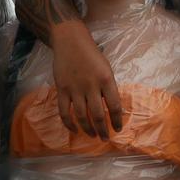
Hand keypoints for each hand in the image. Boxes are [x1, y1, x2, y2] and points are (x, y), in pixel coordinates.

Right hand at [51, 22, 122, 138]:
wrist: (70, 41)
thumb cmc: (92, 54)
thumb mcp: (106, 68)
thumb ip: (108, 87)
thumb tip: (111, 108)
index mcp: (106, 80)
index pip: (114, 106)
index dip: (116, 121)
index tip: (118, 129)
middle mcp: (91, 86)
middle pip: (97, 115)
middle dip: (102, 130)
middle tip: (105, 138)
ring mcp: (75, 88)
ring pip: (81, 115)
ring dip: (87, 129)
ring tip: (92, 136)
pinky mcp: (62, 89)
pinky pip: (64, 111)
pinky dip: (69, 123)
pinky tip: (74, 130)